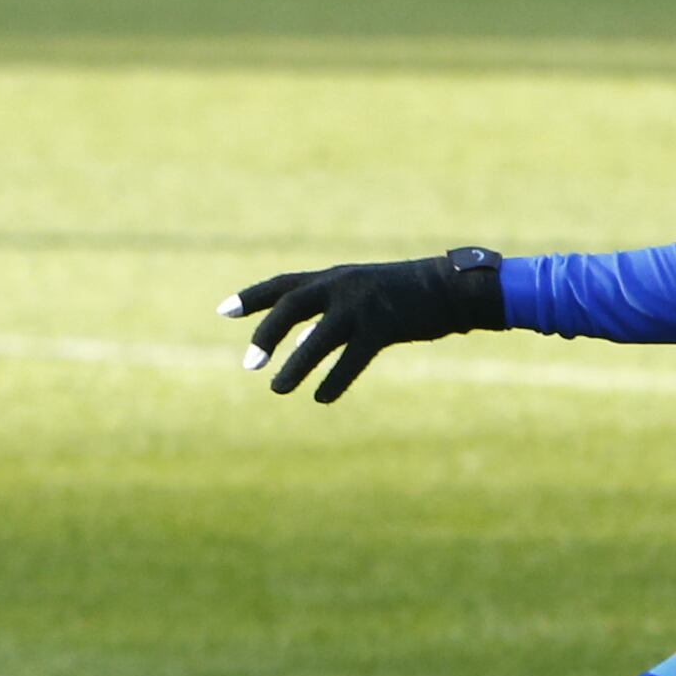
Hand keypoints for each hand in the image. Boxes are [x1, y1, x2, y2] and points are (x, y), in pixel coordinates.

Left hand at [223, 250, 504, 402]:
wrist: (451, 288)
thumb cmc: (402, 292)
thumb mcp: (361, 288)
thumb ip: (329, 305)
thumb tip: (299, 331)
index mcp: (333, 277)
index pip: (283, 284)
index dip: (252, 297)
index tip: (223, 312)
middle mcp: (342, 287)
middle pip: (292, 307)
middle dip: (267, 336)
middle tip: (249, 365)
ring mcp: (363, 306)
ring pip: (318, 339)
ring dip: (296, 366)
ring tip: (277, 389)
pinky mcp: (385, 327)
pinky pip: (352, 359)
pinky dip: (334, 380)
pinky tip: (320, 398)